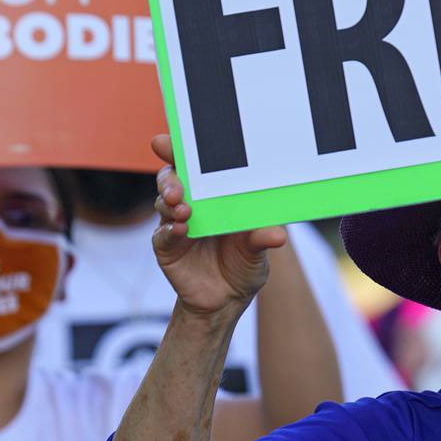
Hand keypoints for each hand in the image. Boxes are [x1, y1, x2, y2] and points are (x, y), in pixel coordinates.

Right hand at [150, 133, 286, 318]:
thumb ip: (262, 240)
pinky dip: (169, 230)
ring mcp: (176, 224)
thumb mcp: (258, 251)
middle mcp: (192, 204)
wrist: (227, 300)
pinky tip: (180, 230)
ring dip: (171, 203)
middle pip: (171, 178)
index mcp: (214, 195)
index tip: (169, 140)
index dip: (181, 151)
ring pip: (163, 203)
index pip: (196, 166)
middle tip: (178, 186)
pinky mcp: (166, 247)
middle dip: (171, 177)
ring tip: (185, 210)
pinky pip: (162, 234)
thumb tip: (279, 235)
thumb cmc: (245, 265)